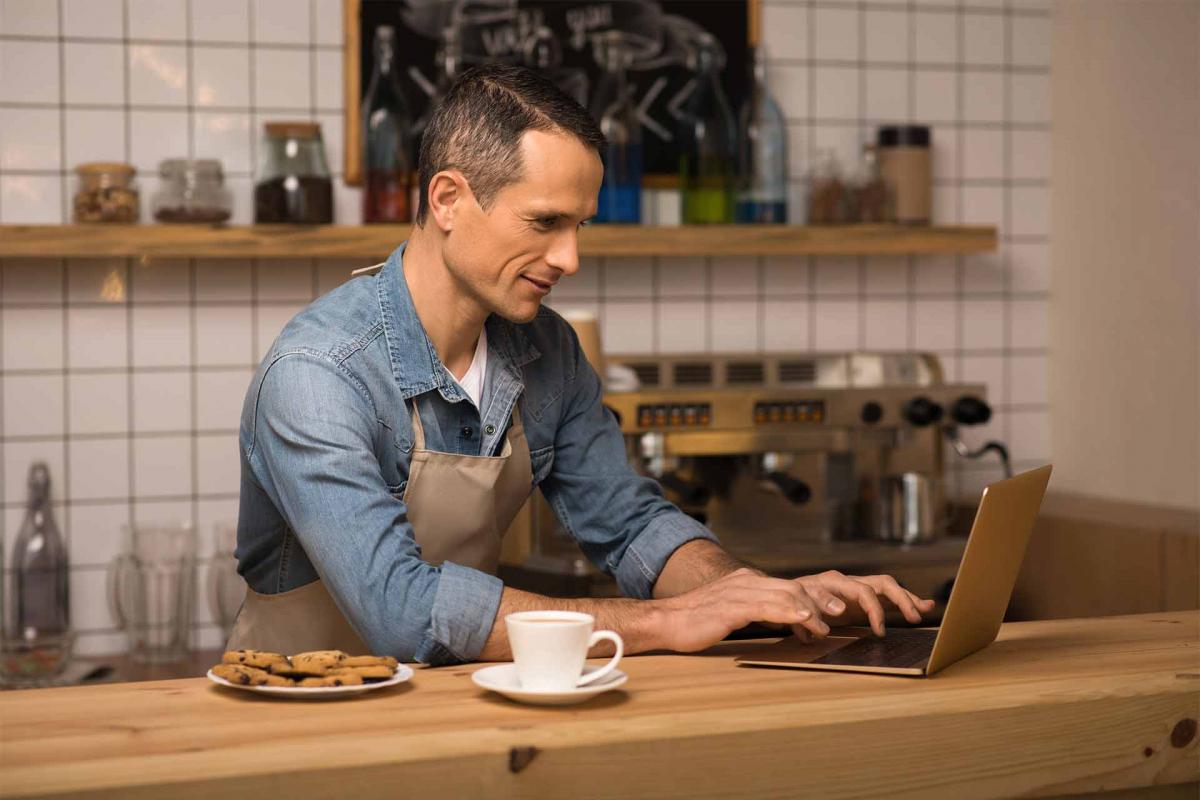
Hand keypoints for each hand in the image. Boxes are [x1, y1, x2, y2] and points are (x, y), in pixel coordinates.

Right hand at [653, 568, 831, 652]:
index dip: (811, 600)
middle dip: (819, 601)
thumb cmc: (695, 621)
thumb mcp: (729, 612)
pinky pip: (768, 607)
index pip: (787, 587)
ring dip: (810, 611)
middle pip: (792, 588)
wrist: (665, 621)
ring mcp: (739, 593)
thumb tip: (775, 620)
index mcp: (746, 582)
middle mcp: (746, 582)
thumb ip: (752, 610)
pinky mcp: (732, 607)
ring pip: (785, 595)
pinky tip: (805, 620)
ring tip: (827, 626)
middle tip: (840, 614)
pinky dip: (790, 613)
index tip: (828, 615)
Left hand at [791, 570, 935, 640]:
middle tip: (914, 618)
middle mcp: (849, 582)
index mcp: (834, 581)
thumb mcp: (797, 605)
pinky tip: (922, 607)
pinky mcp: (861, 599)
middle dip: (901, 599)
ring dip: (907, 598)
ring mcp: (857, 589)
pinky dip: (903, 602)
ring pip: (888, 588)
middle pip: (882, 583)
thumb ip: (814, 607)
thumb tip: (838, 610)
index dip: (874, 610)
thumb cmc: (790, 601)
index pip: (862, 591)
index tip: (880, 631)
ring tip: (927, 608)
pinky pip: (885, 598)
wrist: (783, 596)